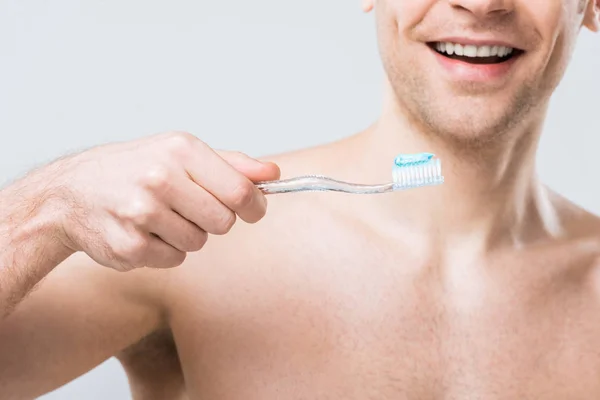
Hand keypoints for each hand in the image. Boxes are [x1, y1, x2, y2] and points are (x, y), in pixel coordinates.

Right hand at [48, 132, 279, 270]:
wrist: (69, 193)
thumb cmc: (133, 169)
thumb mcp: (179, 153)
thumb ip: (230, 164)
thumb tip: (272, 173)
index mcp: (179, 150)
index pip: (240, 191)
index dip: (255, 206)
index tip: (252, 209)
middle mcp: (160, 179)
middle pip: (224, 222)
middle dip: (214, 219)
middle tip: (189, 207)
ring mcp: (141, 214)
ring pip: (199, 243)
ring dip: (186, 235)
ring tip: (158, 216)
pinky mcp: (129, 247)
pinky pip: (174, 260)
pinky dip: (164, 251)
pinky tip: (141, 231)